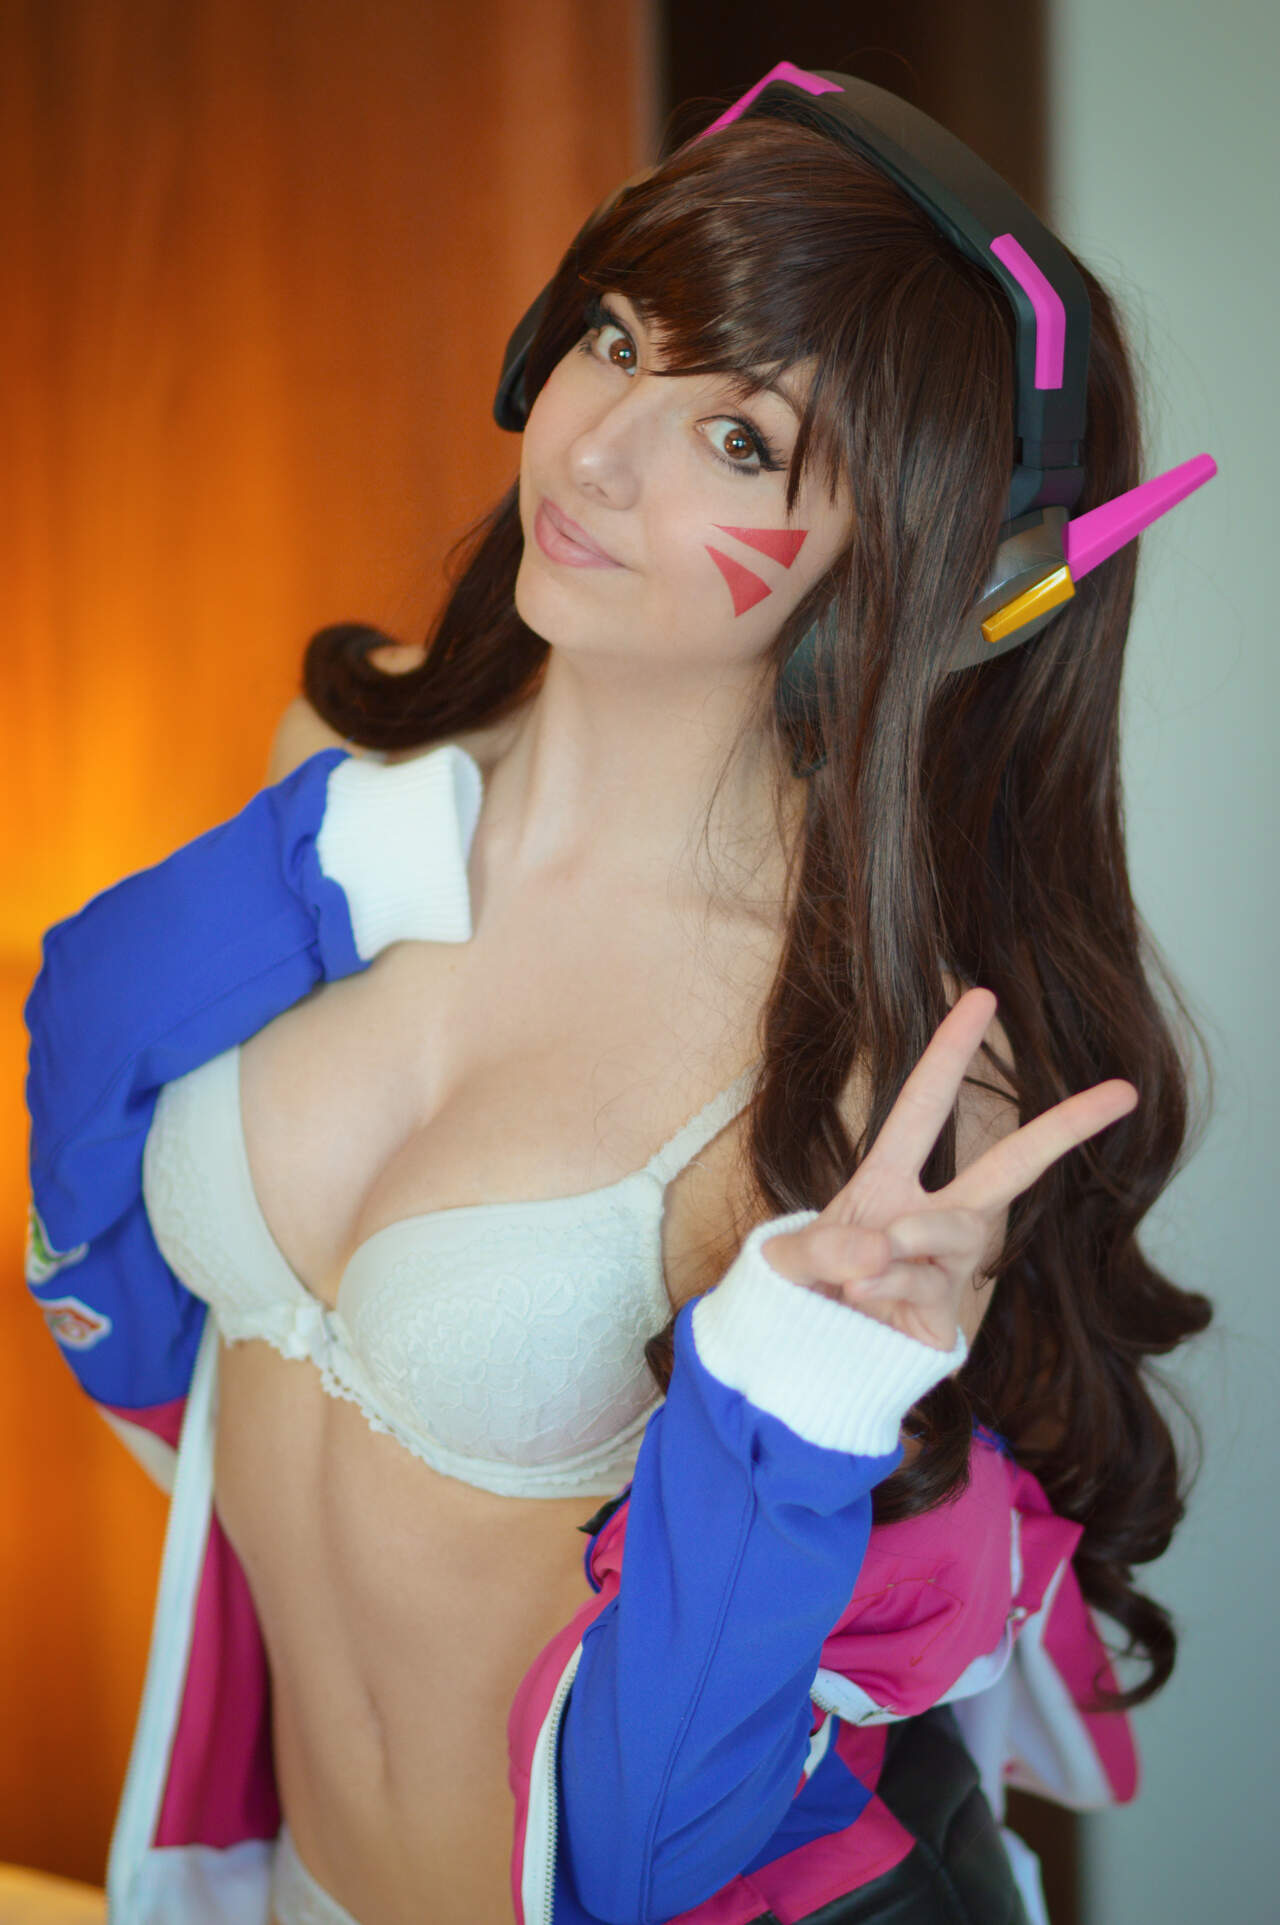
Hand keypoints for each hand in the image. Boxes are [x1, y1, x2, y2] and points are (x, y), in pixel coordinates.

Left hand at [760, 988, 1137, 1352]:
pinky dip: (887, 1291)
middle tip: (1120, 1092)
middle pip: (1008, 1166)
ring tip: (865, 1267)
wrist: (796, 1361)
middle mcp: (927, 1216)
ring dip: (917, 1237)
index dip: (951, 1051)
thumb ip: (823, 1251)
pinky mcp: (946, 1319)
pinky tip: (859, 1304)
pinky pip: (928, 1289)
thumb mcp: (788, 1261)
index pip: (923, 1105)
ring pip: (959, 1230)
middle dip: (1063, 1127)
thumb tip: (881, 1250)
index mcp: (886, 1180)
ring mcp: (944, 1268)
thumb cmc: (798, 1293)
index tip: (982, 995)